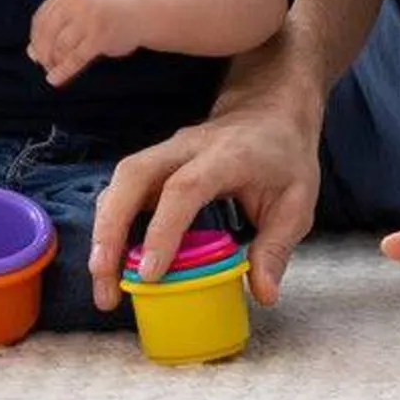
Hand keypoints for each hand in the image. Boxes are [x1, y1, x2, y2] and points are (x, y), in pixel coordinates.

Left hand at [28, 0, 141, 86]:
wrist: (144, 9)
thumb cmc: (108, 11)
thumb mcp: (80, 11)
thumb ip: (57, 26)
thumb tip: (30, 53)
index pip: (41, 18)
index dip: (35, 38)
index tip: (36, 53)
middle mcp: (76, 3)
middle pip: (47, 33)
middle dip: (42, 52)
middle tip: (44, 65)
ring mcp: (89, 19)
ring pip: (60, 46)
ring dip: (53, 62)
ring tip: (53, 70)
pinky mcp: (100, 37)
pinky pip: (75, 59)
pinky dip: (62, 71)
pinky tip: (55, 80)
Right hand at [88, 36, 321, 311]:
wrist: (270, 106)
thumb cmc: (283, 155)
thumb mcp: (297, 201)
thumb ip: (277, 246)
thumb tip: (262, 294)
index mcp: (227, 156)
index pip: (185, 187)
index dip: (163, 229)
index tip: (150, 274)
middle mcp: (188, 147)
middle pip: (134, 174)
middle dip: (110, 226)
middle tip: (104, 277)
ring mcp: (168, 149)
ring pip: (122, 178)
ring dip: (104, 226)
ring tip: (102, 279)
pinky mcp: (157, 160)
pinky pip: (124, 186)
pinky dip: (111, 220)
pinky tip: (111, 258)